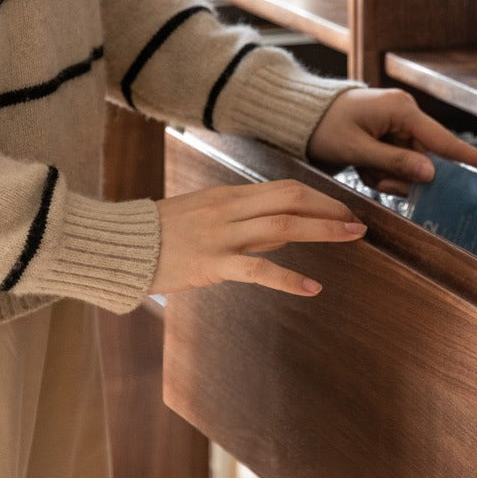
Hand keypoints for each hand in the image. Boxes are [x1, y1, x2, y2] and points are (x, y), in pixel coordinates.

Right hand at [149, 179, 366, 297]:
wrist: (118, 246)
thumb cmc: (160, 235)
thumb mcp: (204, 217)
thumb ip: (244, 225)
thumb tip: (283, 236)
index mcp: (228, 195)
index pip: (284, 189)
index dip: (319, 199)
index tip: (343, 210)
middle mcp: (228, 209)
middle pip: (290, 200)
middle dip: (329, 209)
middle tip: (358, 223)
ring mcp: (220, 235)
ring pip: (281, 226)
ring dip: (321, 230)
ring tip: (351, 237)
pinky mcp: (211, 263)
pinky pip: (257, 270)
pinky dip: (289, 278)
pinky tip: (312, 288)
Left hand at [307, 87, 476, 194]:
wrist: (297, 116)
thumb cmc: (323, 126)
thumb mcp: (357, 149)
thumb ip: (395, 163)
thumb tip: (431, 174)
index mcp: (402, 110)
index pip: (445, 141)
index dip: (473, 159)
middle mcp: (405, 115)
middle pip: (424, 161)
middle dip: (400, 177)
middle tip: (371, 176)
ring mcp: (397, 126)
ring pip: (409, 167)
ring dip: (387, 177)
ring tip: (361, 168)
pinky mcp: (389, 135)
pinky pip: (396, 165)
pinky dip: (380, 173)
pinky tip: (361, 165)